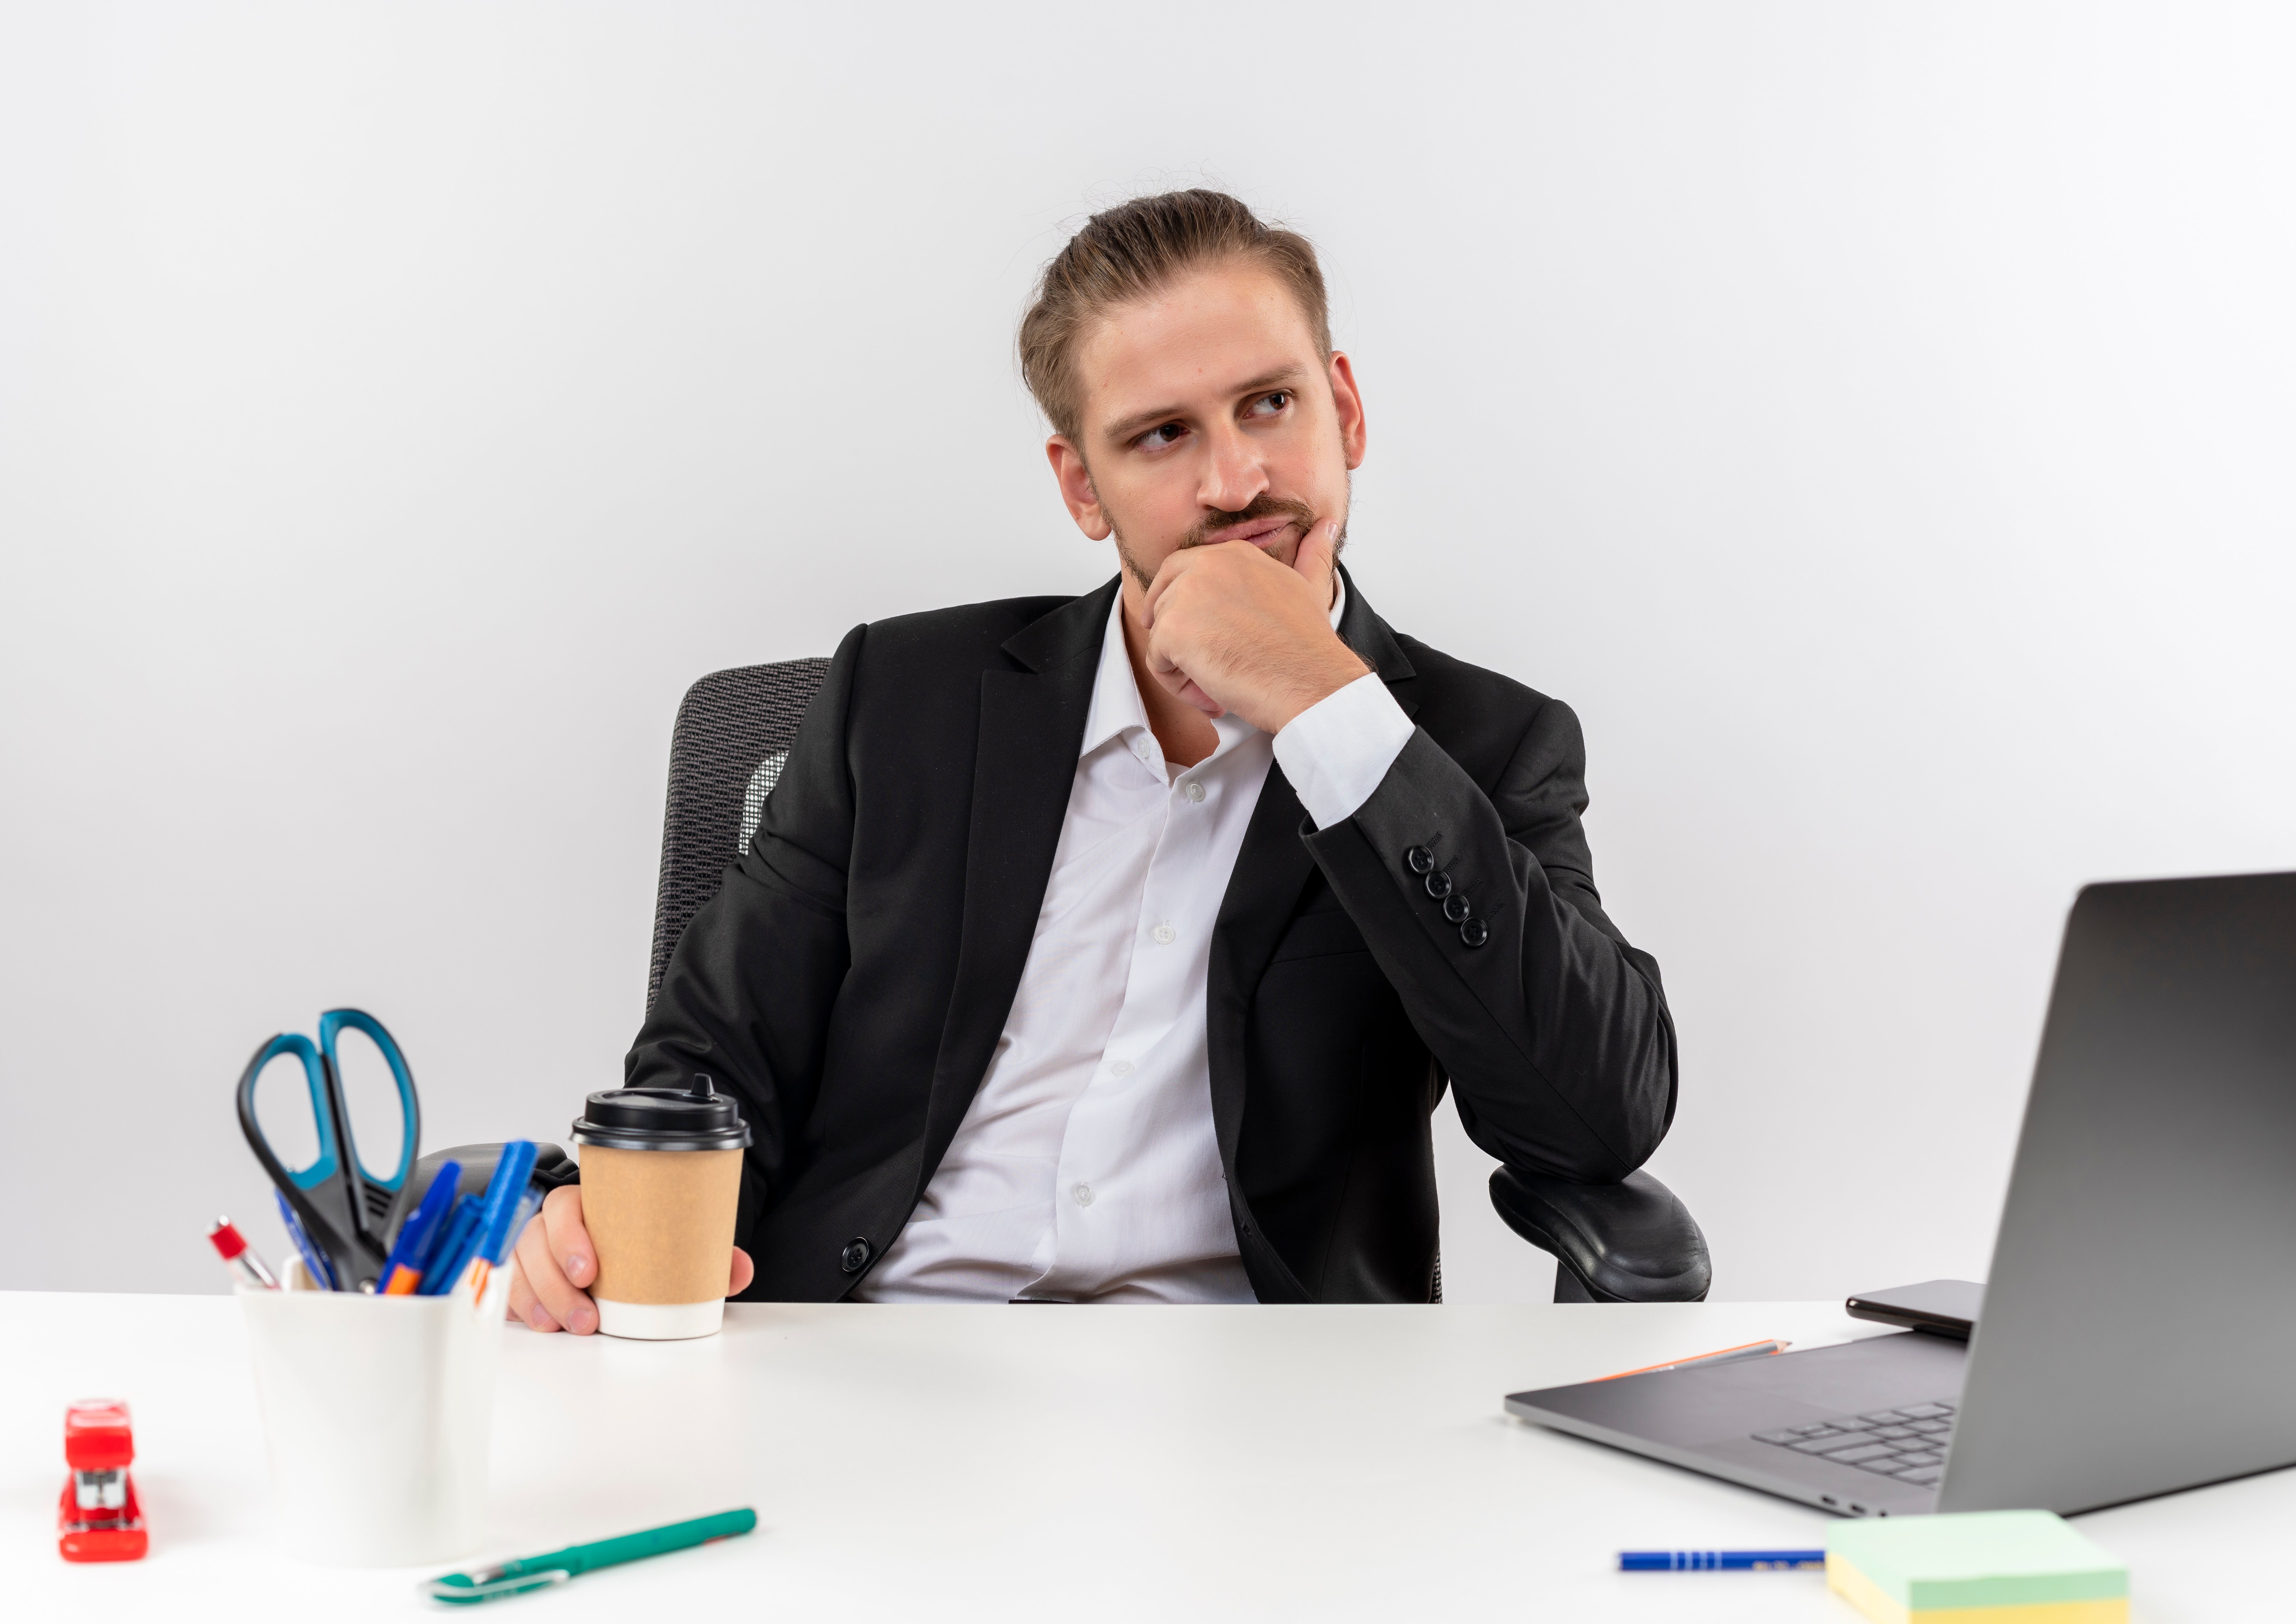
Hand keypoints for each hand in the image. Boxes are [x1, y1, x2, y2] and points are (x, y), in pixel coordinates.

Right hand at [506, 1184, 755, 1333]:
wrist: (625, 1245)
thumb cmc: (640, 1240)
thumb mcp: (670, 1243)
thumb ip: (704, 1255)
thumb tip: (739, 1271)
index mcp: (588, 1203)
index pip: (563, 1206)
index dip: (570, 1236)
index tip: (590, 1270)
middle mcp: (553, 1223)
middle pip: (536, 1242)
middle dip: (556, 1284)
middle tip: (586, 1317)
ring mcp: (533, 1250)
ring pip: (519, 1268)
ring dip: (540, 1301)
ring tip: (566, 1327)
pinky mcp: (523, 1277)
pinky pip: (509, 1289)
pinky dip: (521, 1308)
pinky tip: (543, 1326)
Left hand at [1139, 519, 1368, 733]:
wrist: (1310, 680)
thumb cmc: (1309, 645)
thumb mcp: (1310, 588)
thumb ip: (1311, 556)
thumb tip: (1325, 528)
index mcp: (1234, 554)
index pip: (1180, 569)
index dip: (1181, 603)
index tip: (1196, 629)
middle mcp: (1206, 564)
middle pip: (1164, 602)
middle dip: (1175, 635)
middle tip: (1201, 663)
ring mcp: (1187, 594)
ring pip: (1160, 635)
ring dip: (1183, 666)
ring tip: (1220, 683)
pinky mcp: (1173, 629)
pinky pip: (1157, 661)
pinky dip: (1179, 685)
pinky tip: (1212, 693)